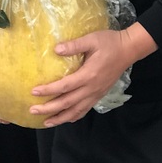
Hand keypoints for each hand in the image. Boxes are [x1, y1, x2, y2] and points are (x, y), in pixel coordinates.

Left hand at [29, 22, 156, 126]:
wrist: (129, 50)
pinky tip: (66, 119)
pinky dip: (74, 116)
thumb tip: (55, 49)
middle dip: (50, 109)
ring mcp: (96, 93)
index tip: (34, 92)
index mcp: (88, 75)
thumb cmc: (109, 42)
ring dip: (60, 118)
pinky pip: (85, 109)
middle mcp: (92, 88)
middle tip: (33, 111)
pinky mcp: (99, 95)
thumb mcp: (91, 39)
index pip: (65, 86)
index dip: (49, 90)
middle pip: (68, 103)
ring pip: (76, 111)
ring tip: (46, 122)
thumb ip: (74, 45)